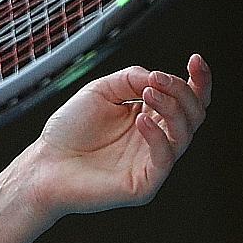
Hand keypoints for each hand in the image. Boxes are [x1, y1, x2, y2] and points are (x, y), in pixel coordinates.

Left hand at [25, 54, 211, 217]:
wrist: (44, 164)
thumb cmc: (68, 130)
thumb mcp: (100, 91)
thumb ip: (131, 78)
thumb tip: (159, 78)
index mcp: (149, 116)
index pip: (187, 100)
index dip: (198, 80)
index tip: (195, 59)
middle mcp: (155, 139)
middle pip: (193, 114)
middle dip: (182, 92)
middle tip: (157, 81)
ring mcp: (152, 162)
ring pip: (184, 133)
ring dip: (171, 108)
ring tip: (148, 94)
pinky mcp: (144, 183)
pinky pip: (164, 158)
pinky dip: (157, 135)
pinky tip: (141, 119)